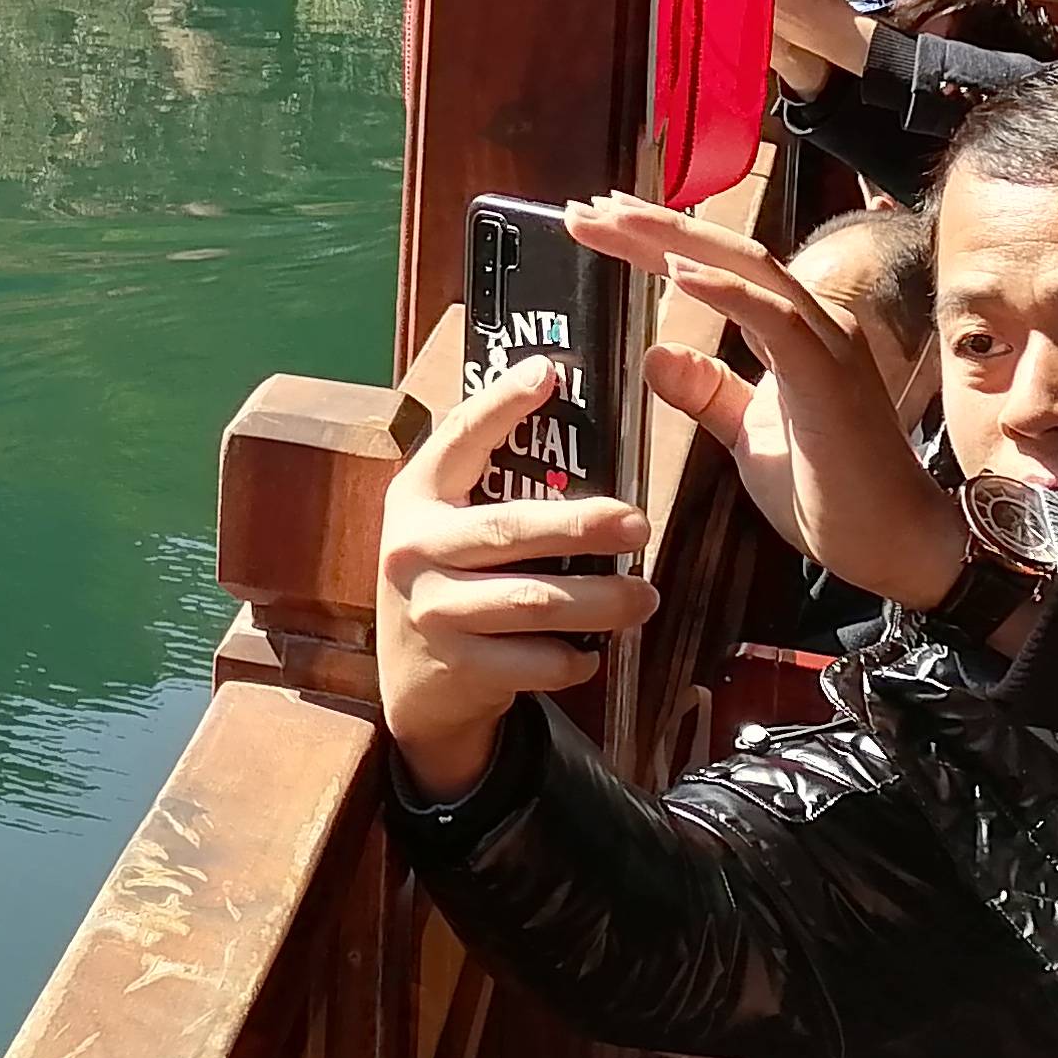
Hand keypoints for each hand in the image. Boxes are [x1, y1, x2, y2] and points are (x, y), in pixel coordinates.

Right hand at [376, 355, 657, 800]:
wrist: (411, 685)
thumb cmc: (448, 583)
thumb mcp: (445, 528)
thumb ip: (486, 489)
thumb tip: (565, 423)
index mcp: (416, 499)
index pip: (457, 438)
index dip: (499, 404)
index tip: (547, 372)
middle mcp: (415, 550)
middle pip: (510, 530)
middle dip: (583, 526)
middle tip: (640, 522)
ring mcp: (434, 611)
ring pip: (534, 603)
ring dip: (601, 601)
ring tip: (646, 595)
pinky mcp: (459, 667)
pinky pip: (536, 662)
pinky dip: (575, 658)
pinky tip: (593, 651)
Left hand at [566, 196, 970, 610]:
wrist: (895, 546)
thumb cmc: (830, 493)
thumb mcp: (746, 436)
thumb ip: (707, 392)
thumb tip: (656, 354)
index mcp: (792, 333)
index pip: (715, 269)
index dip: (656, 241)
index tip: (598, 223)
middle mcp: (813, 323)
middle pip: (723, 253)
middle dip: (651, 225)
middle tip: (585, 208)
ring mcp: (827, 343)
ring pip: (747, 268)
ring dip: (676, 240)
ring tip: (614, 220)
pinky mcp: (830, 376)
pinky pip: (775, 320)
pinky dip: (725, 291)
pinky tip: (675, 271)